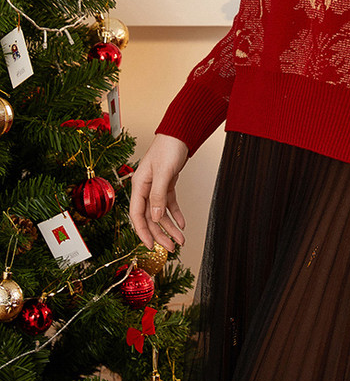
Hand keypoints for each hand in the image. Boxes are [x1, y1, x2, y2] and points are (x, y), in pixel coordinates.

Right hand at [129, 134, 188, 250]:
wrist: (179, 132)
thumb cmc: (169, 147)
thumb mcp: (164, 172)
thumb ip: (158, 195)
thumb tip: (154, 218)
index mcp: (139, 185)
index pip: (137, 215)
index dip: (143, 232)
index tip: (151, 246)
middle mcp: (145, 188)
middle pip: (150, 217)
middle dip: (161, 234)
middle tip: (173, 248)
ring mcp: (156, 187)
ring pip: (160, 213)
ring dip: (170, 227)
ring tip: (181, 240)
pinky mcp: (167, 184)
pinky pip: (169, 204)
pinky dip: (175, 215)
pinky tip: (182, 224)